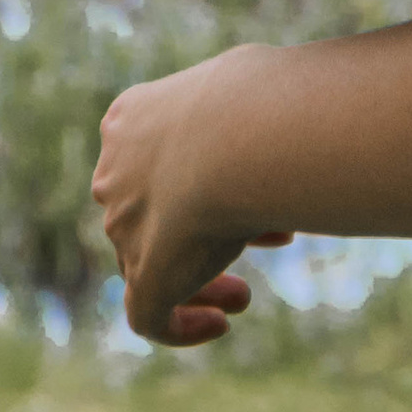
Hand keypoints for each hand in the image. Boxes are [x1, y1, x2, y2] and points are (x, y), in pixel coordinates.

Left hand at [95, 56, 293, 346]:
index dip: (210, 178)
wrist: (243, 136)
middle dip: (204, 228)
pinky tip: (219, 324)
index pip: (162, 158)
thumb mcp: (254, 86)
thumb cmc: (262, 101)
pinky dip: (181, 326)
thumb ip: (254, 104)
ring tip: (241, 296)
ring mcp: (123, 227)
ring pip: (151, 264)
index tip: (261, 194)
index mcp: (131, 120)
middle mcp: (117, 174)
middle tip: (261, 239)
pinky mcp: (143, 276)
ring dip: (197, 279)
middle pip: (157, 212)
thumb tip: (294, 102)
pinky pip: (149, 315)